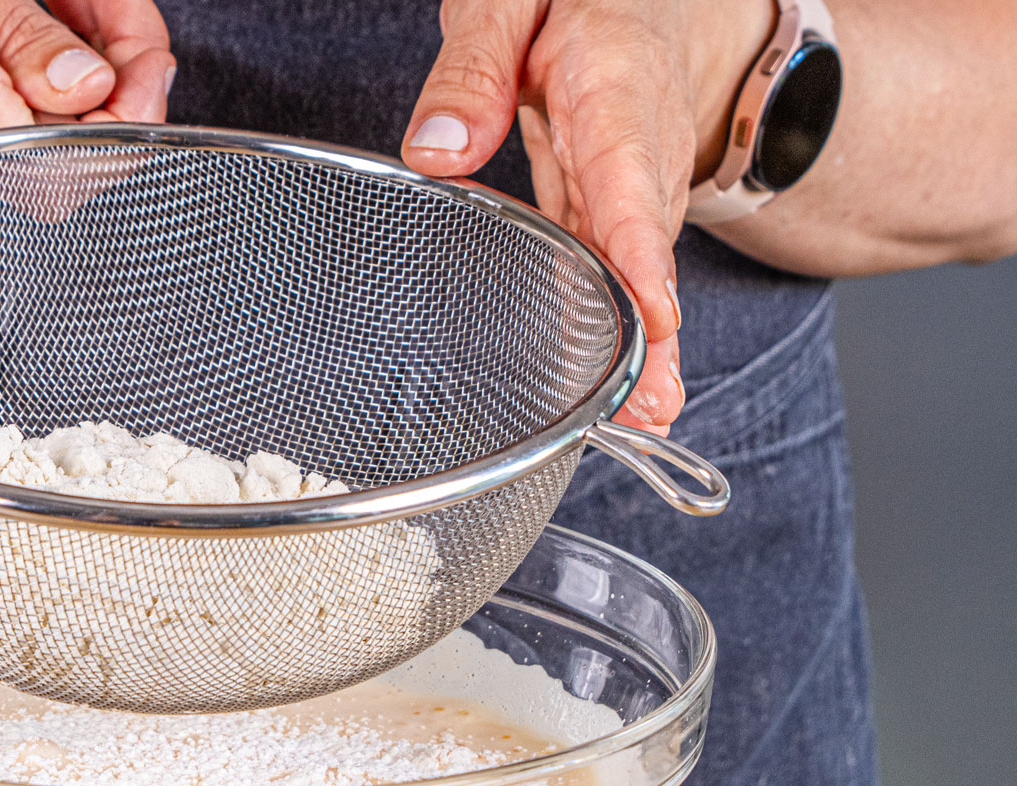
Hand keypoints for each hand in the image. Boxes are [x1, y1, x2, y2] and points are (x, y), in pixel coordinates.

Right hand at [0, 0, 173, 167]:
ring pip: (44, 180)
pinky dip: (42, 131)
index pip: (57, 158)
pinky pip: (9, 182)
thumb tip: (95, 90)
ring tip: (72, 41)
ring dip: (81, 114)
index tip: (146, 65)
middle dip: (115, 106)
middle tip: (124, 41)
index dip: (123, 120)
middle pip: (62, 177)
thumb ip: (30, 40)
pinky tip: (33, 80)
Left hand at [400, 0, 775, 433]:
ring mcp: (632, 178)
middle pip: (645, 239)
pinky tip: (627, 390)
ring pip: (638, 266)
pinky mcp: (614, 203)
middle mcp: (635, 140)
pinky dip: (626, 326)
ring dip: (647, 345)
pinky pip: (620, 266)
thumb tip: (435, 152)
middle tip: (649, 404)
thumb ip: (474, 66)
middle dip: (650, 324)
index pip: (627, 169)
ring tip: (645, 417)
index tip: (650, 311)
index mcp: (612, 79)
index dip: (639, 246)